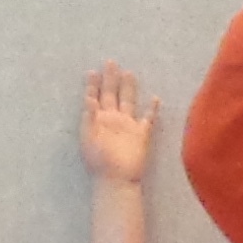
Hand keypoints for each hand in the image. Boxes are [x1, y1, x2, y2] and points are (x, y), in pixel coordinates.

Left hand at [77, 64, 153, 190]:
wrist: (116, 179)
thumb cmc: (99, 161)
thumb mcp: (88, 137)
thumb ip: (89, 117)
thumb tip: (87, 98)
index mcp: (97, 120)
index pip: (94, 98)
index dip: (92, 85)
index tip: (92, 71)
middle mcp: (112, 119)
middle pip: (111, 95)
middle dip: (110, 79)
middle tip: (110, 62)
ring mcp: (128, 126)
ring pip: (129, 101)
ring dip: (129, 88)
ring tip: (129, 72)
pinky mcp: (142, 134)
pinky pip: (148, 118)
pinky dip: (152, 108)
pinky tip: (155, 98)